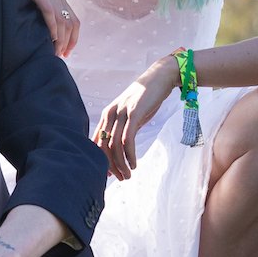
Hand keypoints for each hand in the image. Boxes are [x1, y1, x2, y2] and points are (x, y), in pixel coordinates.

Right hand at [0, 0, 79, 55]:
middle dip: (68, 42)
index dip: (73, 39)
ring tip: (55, 51)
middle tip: (61, 56)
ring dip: (60, 39)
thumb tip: (43, 34)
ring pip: (62, 21)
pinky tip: (50, 38)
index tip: (67, 53)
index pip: (74, 22)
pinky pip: (50, 12)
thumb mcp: (33, 0)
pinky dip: (52, 27)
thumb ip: (41, 12)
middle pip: (71, 24)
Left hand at [93, 58, 177, 179]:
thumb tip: (119, 152)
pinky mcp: (134, 113)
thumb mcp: (130, 116)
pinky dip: (130, 155)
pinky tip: (134, 164)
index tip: (109, 174)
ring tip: (128, 175)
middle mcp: (110, 114)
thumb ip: (123, 131)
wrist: (160, 78)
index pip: (97, 142)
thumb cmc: (145, 99)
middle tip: (120, 179)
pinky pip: (127, 139)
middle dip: (110, 166)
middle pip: (103, 146)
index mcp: (106, 115)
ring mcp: (121, 113)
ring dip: (121, 164)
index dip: (101, 160)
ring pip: (114, 145)